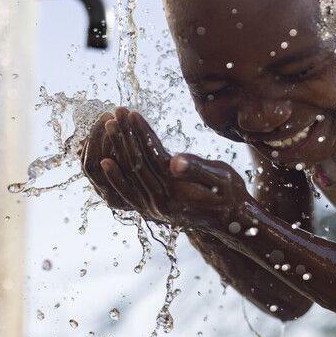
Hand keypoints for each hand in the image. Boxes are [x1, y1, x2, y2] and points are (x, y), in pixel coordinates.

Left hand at [79, 107, 251, 228]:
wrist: (232, 224)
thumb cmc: (231, 195)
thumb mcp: (222, 178)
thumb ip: (198, 170)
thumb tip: (175, 162)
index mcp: (178, 191)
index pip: (152, 156)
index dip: (141, 133)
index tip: (132, 113)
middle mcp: (161, 203)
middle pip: (137, 164)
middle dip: (125, 136)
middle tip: (116, 112)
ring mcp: (154, 209)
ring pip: (130, 174)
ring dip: (118, 148)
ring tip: (110, 124)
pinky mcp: (150, 211)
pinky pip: (127, 192)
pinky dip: (115, 176)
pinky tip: (104, 161)